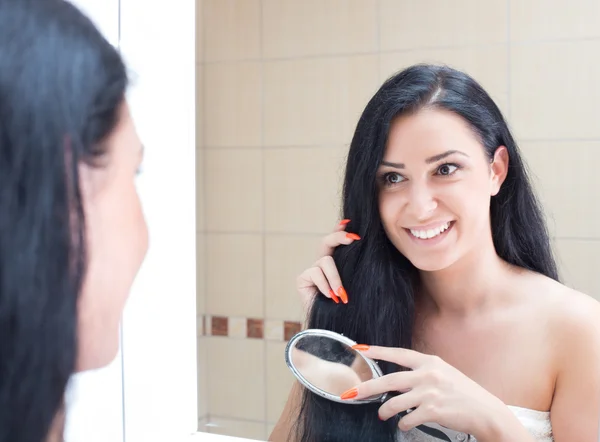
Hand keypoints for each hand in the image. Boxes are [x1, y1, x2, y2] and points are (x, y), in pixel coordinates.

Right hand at [296, 219, 360, 308]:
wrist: (335, 327)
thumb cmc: (350, 308)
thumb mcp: (357, 284)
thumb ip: (359, 267)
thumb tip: (366, 249)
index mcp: (338, 264)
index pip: (337, 243)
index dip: (340, 231)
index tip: (349, 223)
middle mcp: (323, 265)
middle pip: (326, 241)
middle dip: (339, 237)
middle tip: (353, 238)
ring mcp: (312, 271)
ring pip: (325, 260)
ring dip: (335, 278)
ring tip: (341, 294)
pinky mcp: (302, 278)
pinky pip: (316, 272)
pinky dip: (324, 284)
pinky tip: (329, 297)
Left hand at [340, 345, 510, 439]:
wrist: (485, 411)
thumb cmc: (463, 392)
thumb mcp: (443, 373)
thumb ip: (421, 372)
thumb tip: (395, 380)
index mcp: (430, 362)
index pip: (398, 354)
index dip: (377, 351)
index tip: (359, 349)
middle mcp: (428, 374)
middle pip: (389, 380)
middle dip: (366, 387)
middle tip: (351, 393)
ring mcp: (430, 393)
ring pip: (395, 402)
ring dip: (385, 410)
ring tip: (382, 414)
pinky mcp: (433, 411)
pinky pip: (408, 419)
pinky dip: (403, 424)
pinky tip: (404, 425)